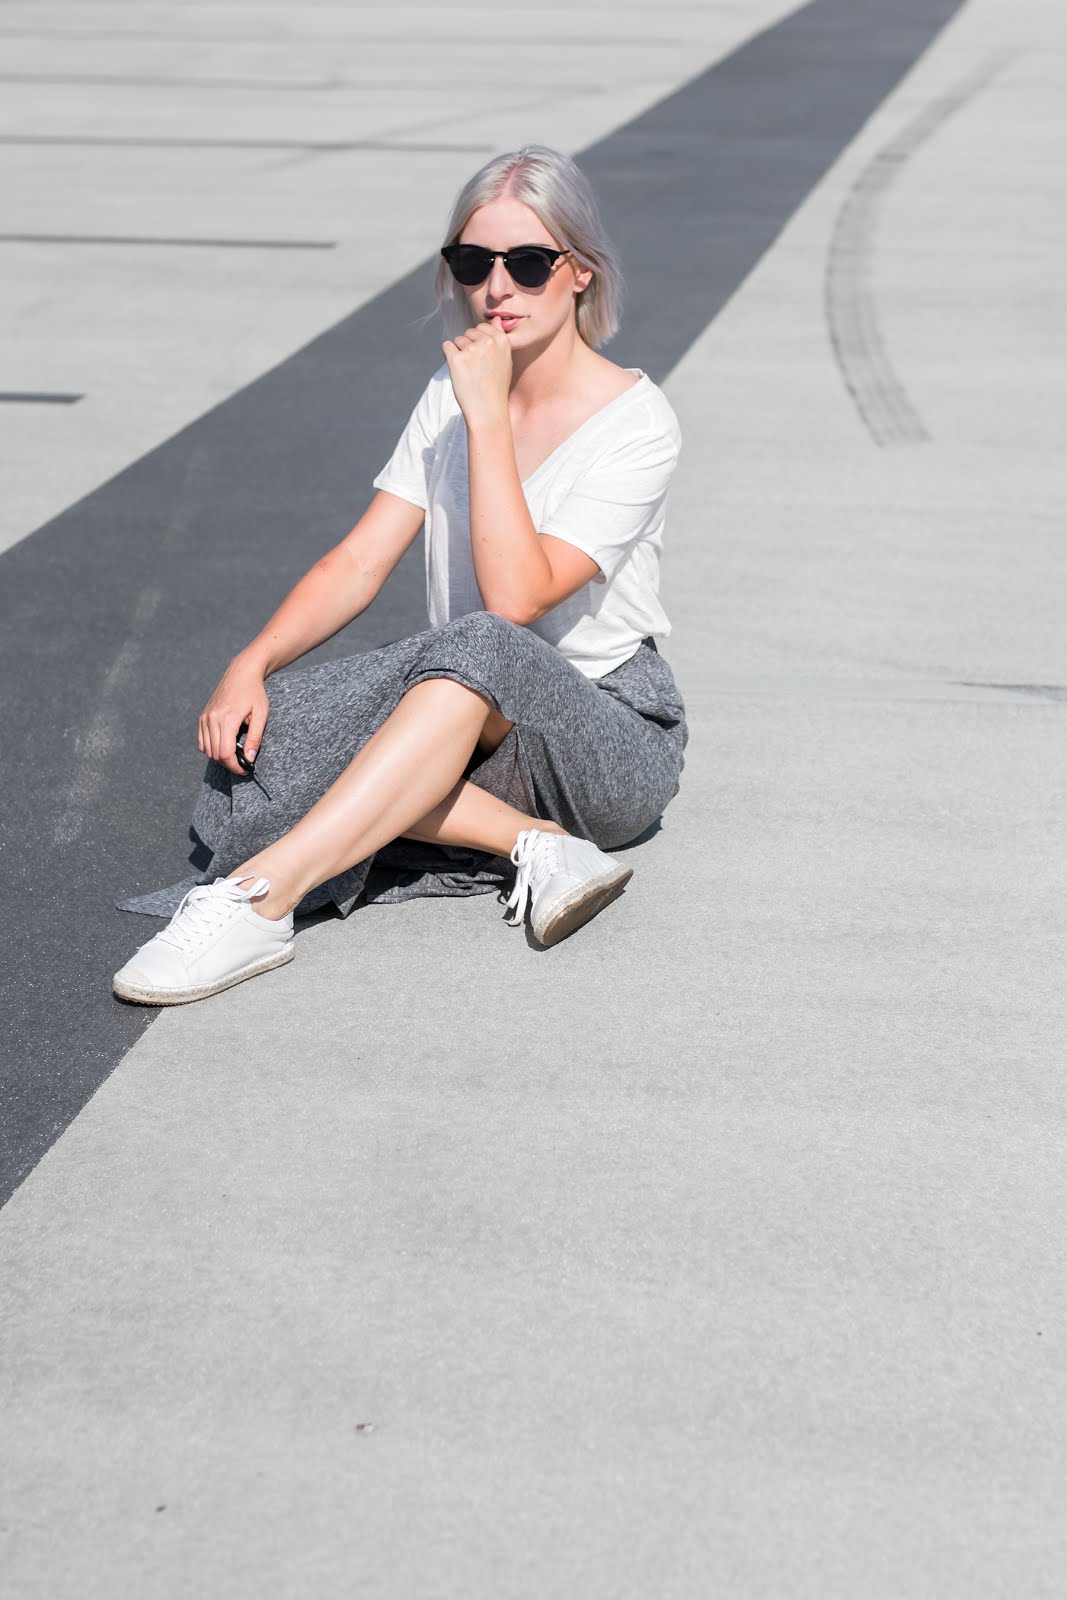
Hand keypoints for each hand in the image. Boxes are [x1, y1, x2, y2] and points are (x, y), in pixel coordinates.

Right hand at [198, 655, 269, 776]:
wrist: (241, 672)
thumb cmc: (255, 692)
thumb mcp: (261, 715)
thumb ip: (255, 738)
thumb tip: (250, 758)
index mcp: (227, 719)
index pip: (225, 753)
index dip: (235, 766)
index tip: (245, 770)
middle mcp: (212, 719)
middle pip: (215, 754)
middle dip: (229, 764)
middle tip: (243, 764)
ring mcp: (205, 717)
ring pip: (207, 749)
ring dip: (219, 757)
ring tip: (234, 756)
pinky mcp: (202, 716)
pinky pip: (202, 741)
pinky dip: (210, 748)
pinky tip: (224, 746)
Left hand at [442, 320, 511, 428]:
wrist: (488, 411)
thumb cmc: (495, 386)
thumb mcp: (504, 360)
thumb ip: (498, 338)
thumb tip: (495, 318)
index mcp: (501, 340)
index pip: (482, 327)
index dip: (479, 343)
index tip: (483, 360)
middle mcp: (487, 342)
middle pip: (468, 333)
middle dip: (468, 347)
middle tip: (476, 369)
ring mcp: (471, 350)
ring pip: (457, 340)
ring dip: (459, 354)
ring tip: (470, 373)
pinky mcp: (456, 359)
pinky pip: (446, 346)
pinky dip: (448, 357)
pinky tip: (458, 371)